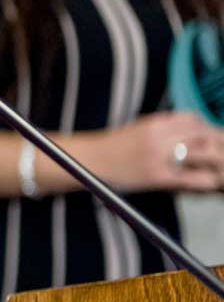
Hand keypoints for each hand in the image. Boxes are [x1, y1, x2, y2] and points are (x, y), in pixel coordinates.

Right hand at [95, 112, 223, 192]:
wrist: (91, 161)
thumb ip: (165, 127)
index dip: (206, 127)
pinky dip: (206, 180)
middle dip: (215, 142)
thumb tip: (192, 130)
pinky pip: (193, 178)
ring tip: (215, 167)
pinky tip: (207, 182)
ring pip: (203, 153)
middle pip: (203, 134)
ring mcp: (159, 157)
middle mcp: (159, 137)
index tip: (210, 135)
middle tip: (218, 152)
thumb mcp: (140, 128)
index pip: (193, 119)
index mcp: (155, 123)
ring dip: (214, 160)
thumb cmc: (114, 146)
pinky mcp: (158, 177)